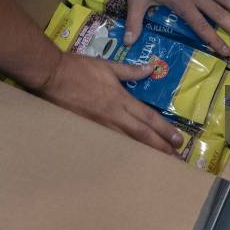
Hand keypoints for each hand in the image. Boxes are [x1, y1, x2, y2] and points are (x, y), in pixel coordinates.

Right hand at [39, 53, 183, 153]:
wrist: (52, 76)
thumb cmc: (80, 68)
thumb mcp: (108, 66)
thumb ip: (131, 71)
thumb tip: (151, 68)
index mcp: (121, 99)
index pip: (148, 118)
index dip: (164, 130)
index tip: (178, 140)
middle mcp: (113, 116)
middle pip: (142, 135)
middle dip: (160, 147)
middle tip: (175, 159)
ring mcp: (100, 125)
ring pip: (127, 143)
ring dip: (144, 153)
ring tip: (158, 163)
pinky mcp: (87, 130)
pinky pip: (109, 143)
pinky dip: (122, 152)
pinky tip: (128, 160)